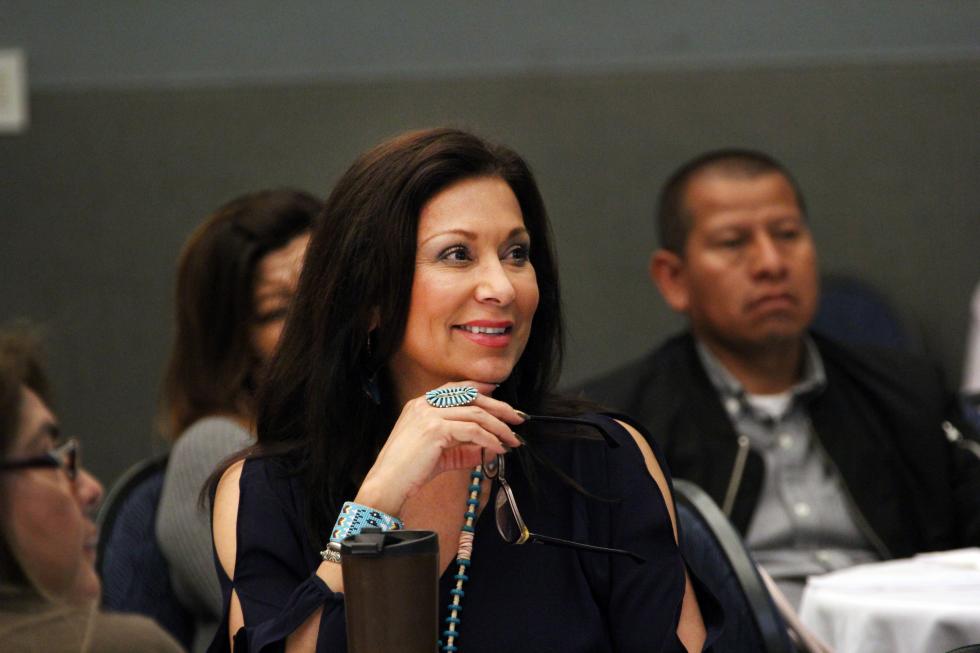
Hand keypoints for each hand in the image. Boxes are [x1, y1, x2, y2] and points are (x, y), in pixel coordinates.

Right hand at [354, 381, 523, 515]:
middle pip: (472, 396)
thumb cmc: (409, 471)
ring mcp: (429, 414)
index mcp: (421, 404)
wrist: (387, 484)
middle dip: (499, 407)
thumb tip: (492, 447)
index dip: (482, 389)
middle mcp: (425, 404)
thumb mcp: (441, 454)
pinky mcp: (436, 429)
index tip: (501, 397)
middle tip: (518, 419)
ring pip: (476, 413)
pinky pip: (472, 430)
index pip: (457, 388)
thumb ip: (465, 447)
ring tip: (512, 439)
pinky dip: (490, 439)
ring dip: (499, 426)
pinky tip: (499, 448)